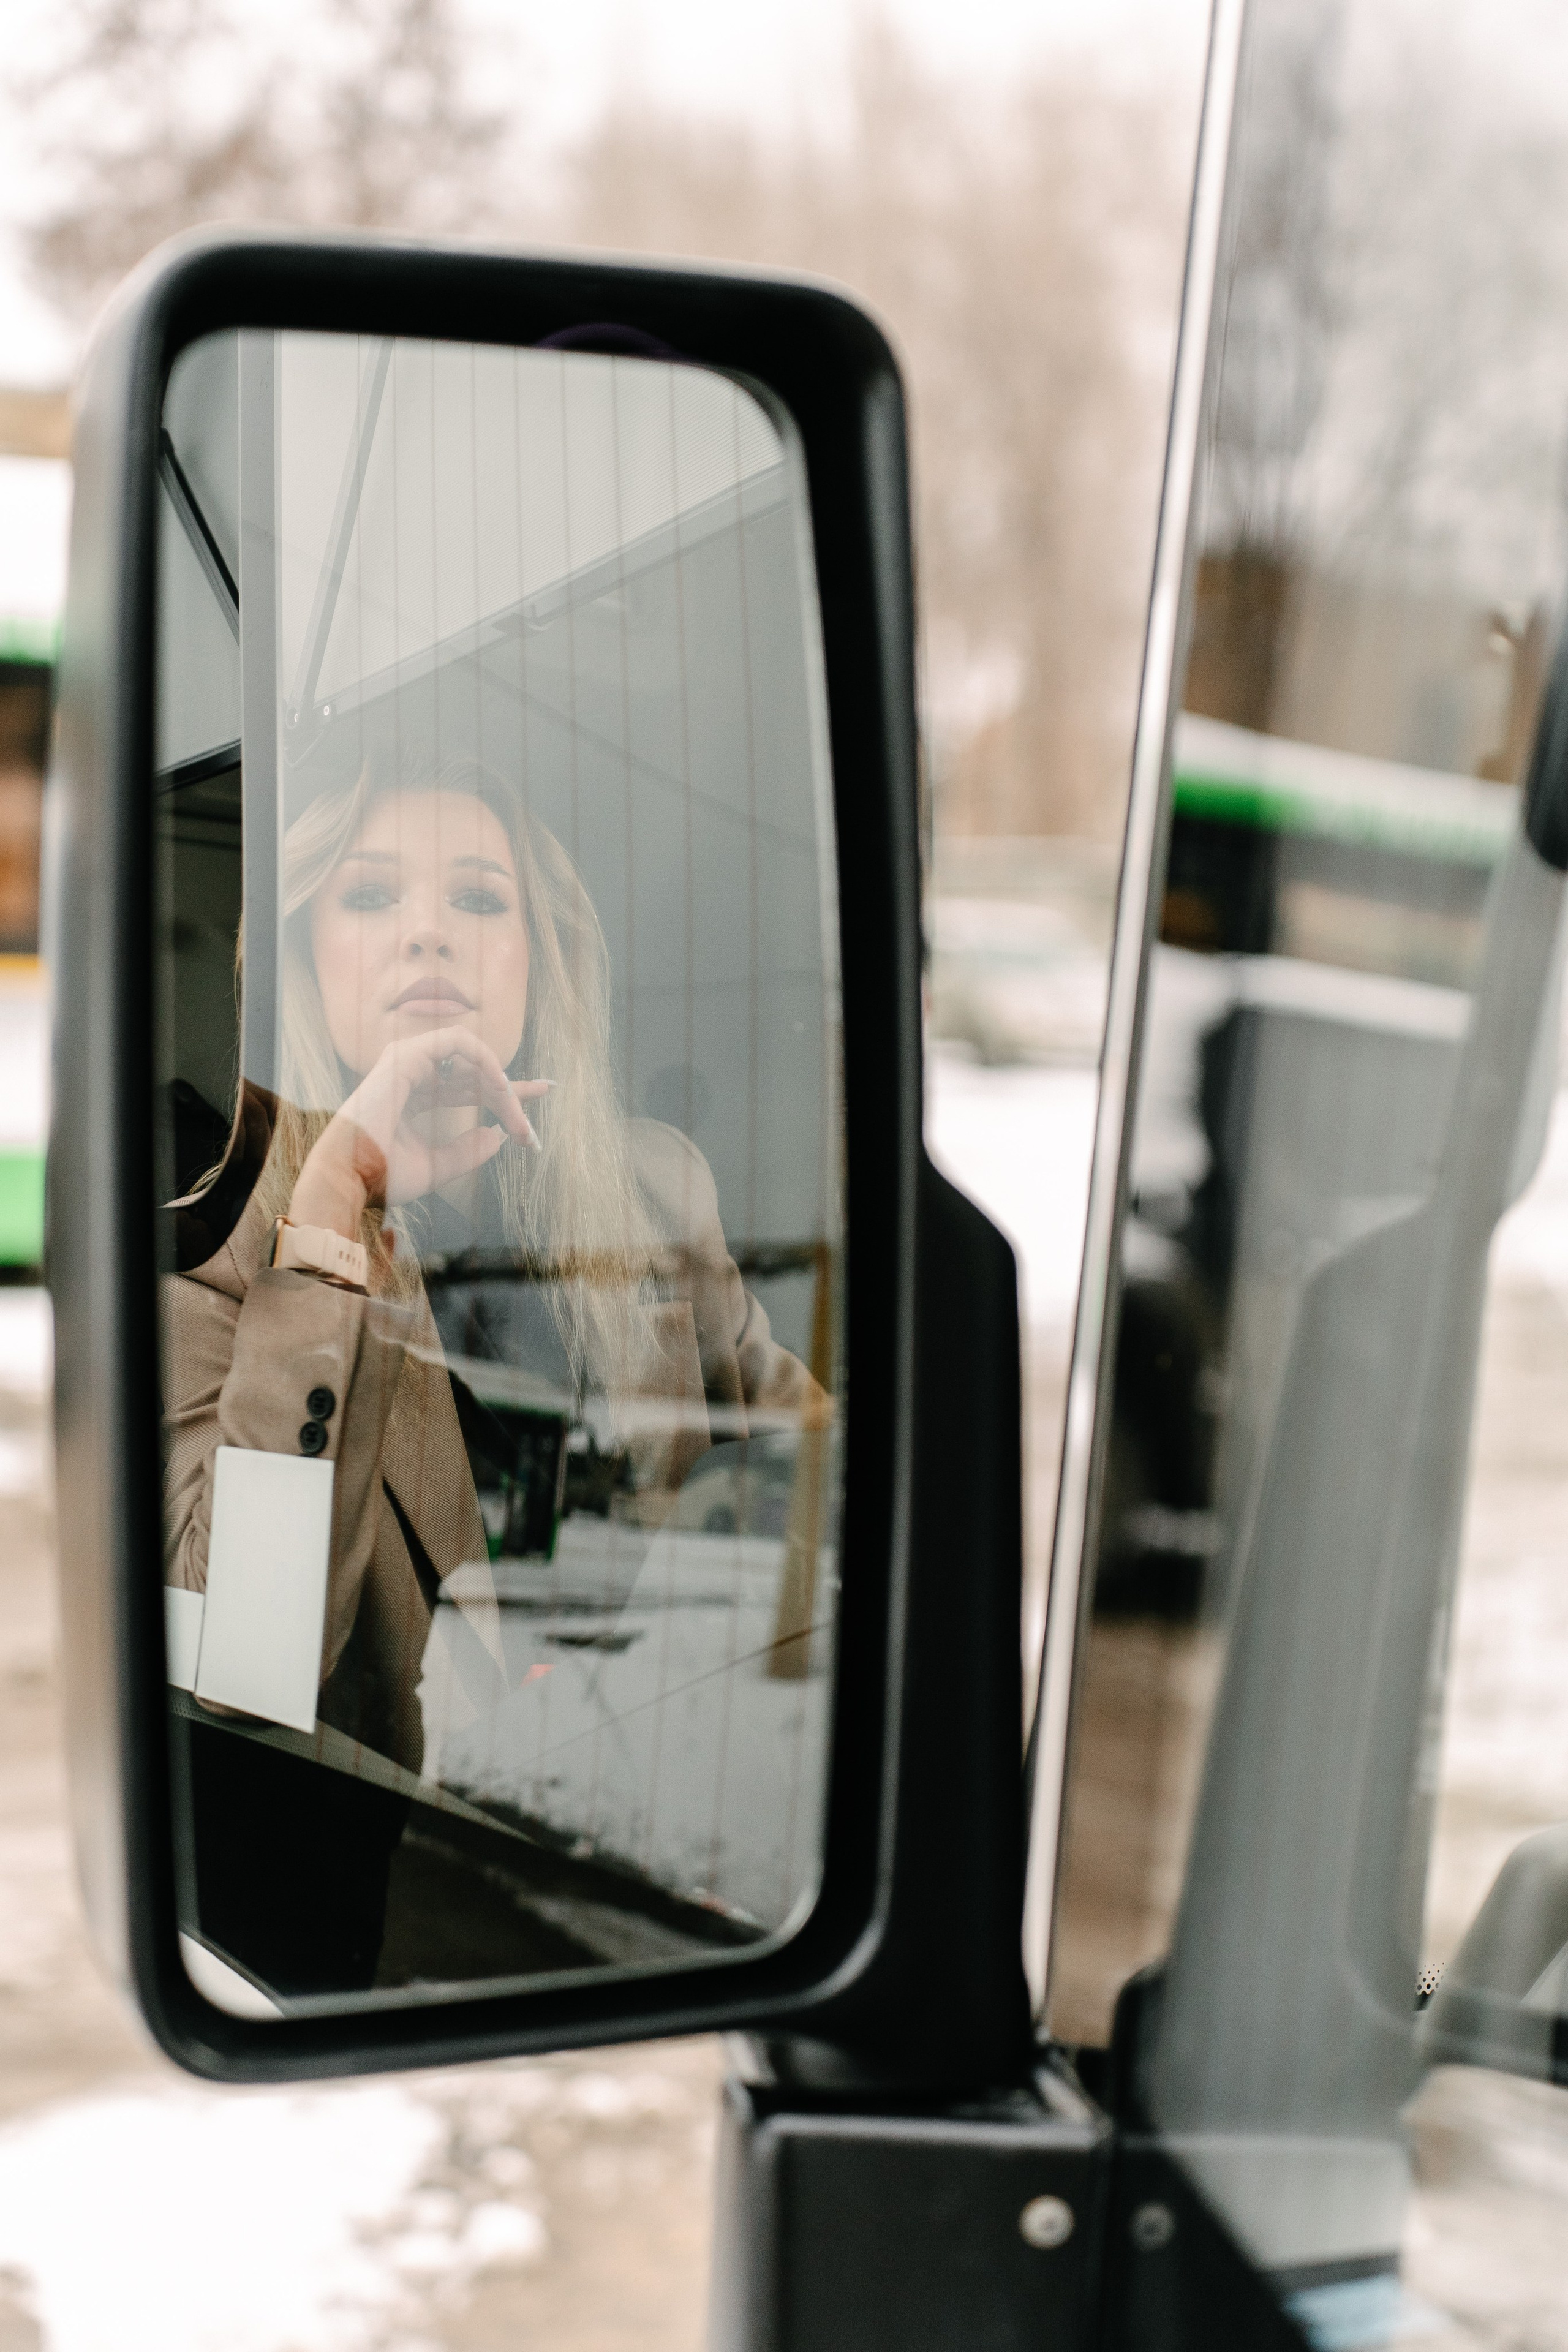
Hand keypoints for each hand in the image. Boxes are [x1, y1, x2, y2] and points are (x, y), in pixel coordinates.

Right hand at [287, 1028, 548, 1241]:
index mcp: (415, 1099)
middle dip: (511, 1097)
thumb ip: (470, 1150)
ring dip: (500, 1084)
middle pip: (477, 1075)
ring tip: (515, 1114)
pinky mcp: (405, 1056)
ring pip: (473, 1058)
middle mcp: (412, 1076)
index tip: (541, 1096)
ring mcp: (407, 1062)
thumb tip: (500, 1135)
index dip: (507, 1094)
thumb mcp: (439, 1167)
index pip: (470, 1088)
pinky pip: (458, 1043)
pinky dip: (484, 1062)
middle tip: (530, 1131)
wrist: (349, 1178)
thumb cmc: (383, 1176)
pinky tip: (499, 1089)